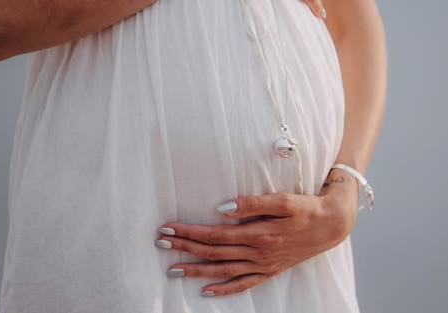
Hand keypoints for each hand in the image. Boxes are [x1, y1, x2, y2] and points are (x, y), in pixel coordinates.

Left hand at [155, 178, 358, 296]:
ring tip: (173, 270)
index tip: (169, 228)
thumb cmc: (306, 208)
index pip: (214, 235)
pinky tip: (208, 292)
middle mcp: (257, 253)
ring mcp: (263, 265)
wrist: (331, 225)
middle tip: (161, 244)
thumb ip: (251, 204)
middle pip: (213, 253)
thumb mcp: (282, 200)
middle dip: (185, 248)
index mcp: (258, 234)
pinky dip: (224, 289)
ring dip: (196, 270)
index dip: (190, 232)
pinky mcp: (270, 270)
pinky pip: (243, 284)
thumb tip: (222, 209)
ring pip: (223, 270)